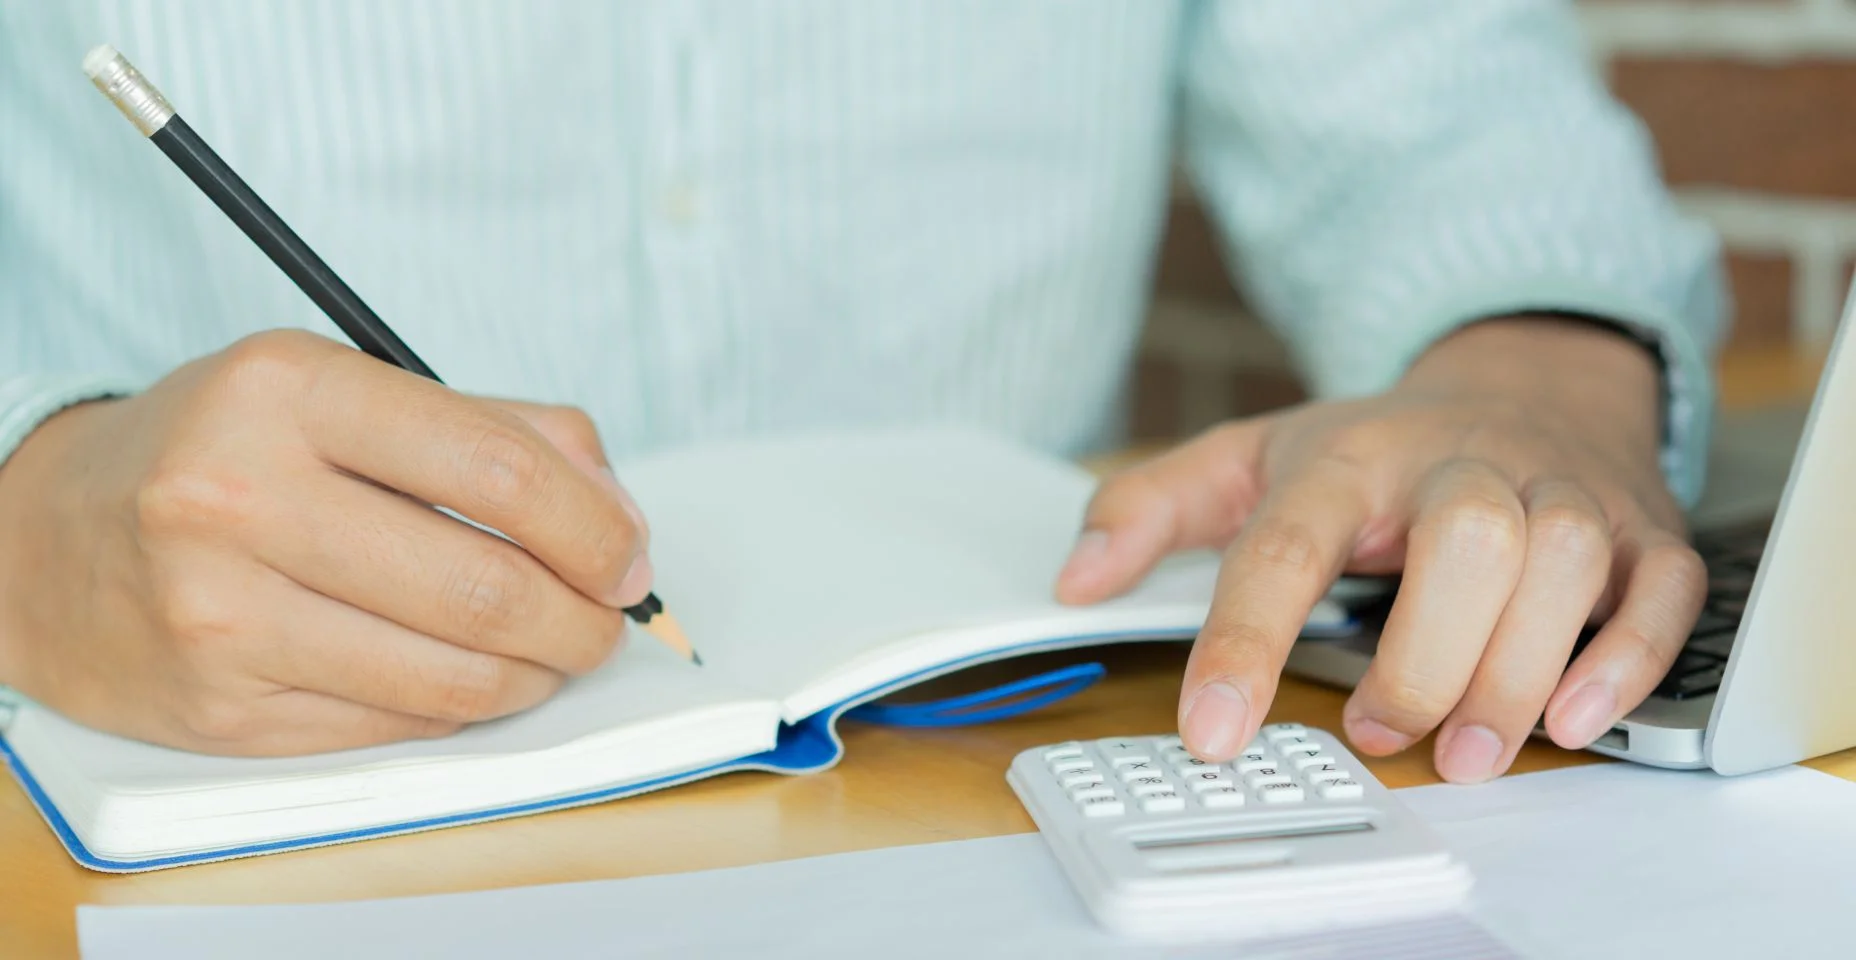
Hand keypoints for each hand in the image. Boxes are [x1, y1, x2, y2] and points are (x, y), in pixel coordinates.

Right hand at [0, 330, 650, 755]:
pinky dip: (462, 708)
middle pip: (486, 587)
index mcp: (288, 390)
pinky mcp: (220, 710)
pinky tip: (468, 676)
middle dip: (583, 619)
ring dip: (537, 675)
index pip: (500, 471)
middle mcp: (239, 497)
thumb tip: (619, 520)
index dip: (595, 530)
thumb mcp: (345, 390)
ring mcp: (220, 613)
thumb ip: (499, 433)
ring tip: (551, 652)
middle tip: (606, 621)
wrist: (45, 539)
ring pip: (453, 678)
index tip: (628, 559)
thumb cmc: (226, 452)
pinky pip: (397, 726)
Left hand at [1056, 317, 1706, 782]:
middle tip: (1382, 732)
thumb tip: (1075, 575)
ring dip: (1519, 673)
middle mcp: (1461, 466)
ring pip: (1567, 565)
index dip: (1245, 642)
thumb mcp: (1250, 456)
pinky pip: (1660, 591)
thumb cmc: (1378, 445)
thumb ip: (1151, 507)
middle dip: (1425, 657)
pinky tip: (1576, 716)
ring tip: (1468, 751)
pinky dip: (1628, 660)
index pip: (1288, 544)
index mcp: (1350, 455)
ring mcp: (1559, 493)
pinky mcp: (1639, 530)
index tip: (1211, 732)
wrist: (1523, 380)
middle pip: (1466, 544)